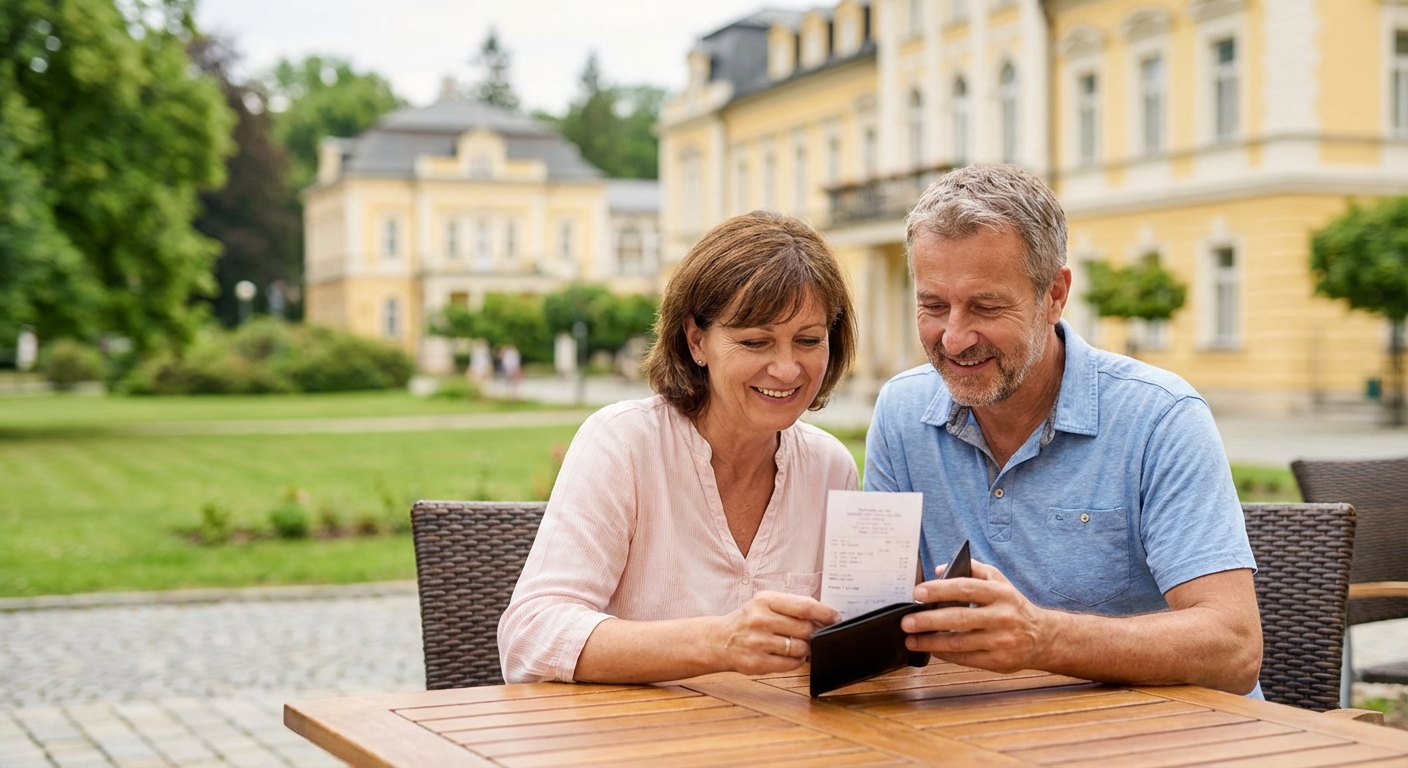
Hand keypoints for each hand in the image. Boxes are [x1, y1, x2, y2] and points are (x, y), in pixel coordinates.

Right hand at [708, 591, 839, 674]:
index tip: (836, 617)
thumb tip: (824, 616)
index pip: (804, 606)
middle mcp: (760, 620)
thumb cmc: (747, 621)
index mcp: (764, 600)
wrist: (717, 641)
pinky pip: (791, 664)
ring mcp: (758, 643)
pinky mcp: (757, 664)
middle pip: (806, 629)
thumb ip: (791, 607)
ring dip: (805, 649)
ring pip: (801, 648)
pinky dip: (796, 661)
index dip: (825, 613)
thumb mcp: (764, 604)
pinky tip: (787, 655)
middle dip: (814, 633)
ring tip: (796, 644)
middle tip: (813, 634)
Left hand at [901, 560, 1048, 673]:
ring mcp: (1000, 641)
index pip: (965, 588)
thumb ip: (972, 569)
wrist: (1042, 637)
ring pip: (959, 642)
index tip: (917, 593)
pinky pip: (966, 658)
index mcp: (1000, 593)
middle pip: (959, 618)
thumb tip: (940, 569)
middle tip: (907, 621)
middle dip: (928, 620)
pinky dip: (945, 655)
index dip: (940, 590)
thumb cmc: (1013, 606)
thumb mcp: (999, 581)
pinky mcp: (998, 661)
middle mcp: (1001, 616)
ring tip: (912, 639)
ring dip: (931, 642)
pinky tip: (932, 650)